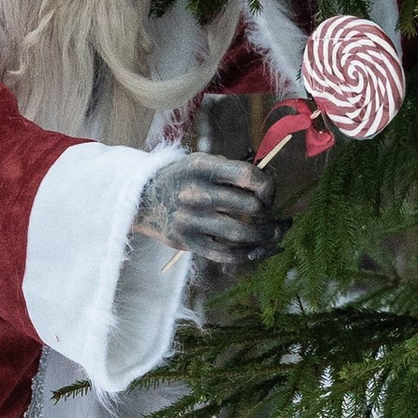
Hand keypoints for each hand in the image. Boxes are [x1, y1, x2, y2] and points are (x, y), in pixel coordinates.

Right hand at [136, 150, 281, 279]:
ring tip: (274, 233)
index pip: (248, 176)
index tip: (268, 193)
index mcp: (203, 168)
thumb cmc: (185, 179)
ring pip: (242, 233)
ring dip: (266, 235)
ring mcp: (191, 220)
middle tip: (271, 214)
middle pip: (250, 207)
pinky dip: (247, 254)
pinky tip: (257, 249)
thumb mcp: (203, 164)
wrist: (144, 198)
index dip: (267, 187)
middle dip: (269, 212)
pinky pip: (226, 254)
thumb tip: (271, 188)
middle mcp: (197, 193)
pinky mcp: (187, 242)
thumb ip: (233, 172)